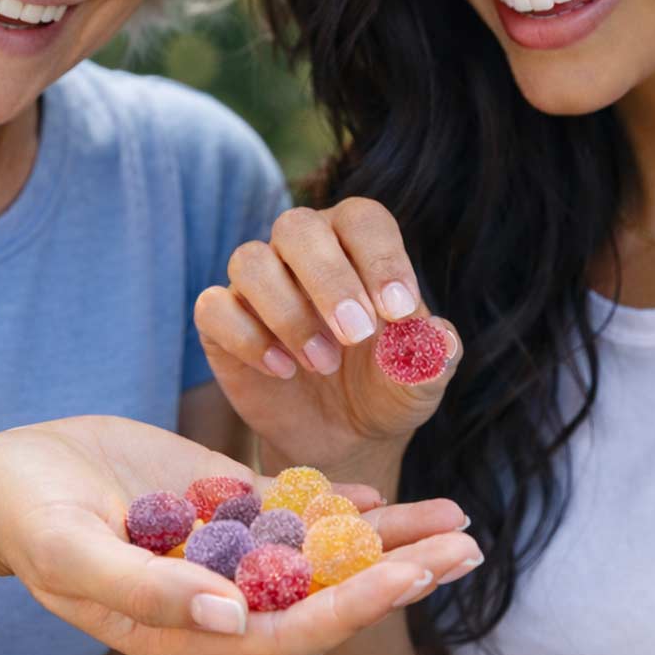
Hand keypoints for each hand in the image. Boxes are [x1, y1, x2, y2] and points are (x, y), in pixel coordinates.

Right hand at [0, 415, 479, 654]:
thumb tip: (232, 621)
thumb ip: (150, 590)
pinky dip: (337, 503)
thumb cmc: (29, 519)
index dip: (356, 603)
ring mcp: (224, 547)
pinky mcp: (217, 503)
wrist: (9, 475)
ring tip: (455, 520)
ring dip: (388, 537)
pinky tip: (383, 495)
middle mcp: (220, 593)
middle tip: (469, 543)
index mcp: (189, 626)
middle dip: (399, 570)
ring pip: (321, 549)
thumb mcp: (75, 553)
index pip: (292, 629)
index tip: (415, 572)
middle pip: (327, 591)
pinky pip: (289, 509)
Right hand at [195, 198, 461, 480]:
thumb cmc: (386, 386)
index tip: (400, 312)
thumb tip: (439, 340)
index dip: (381, 258)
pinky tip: (282, 371)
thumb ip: (433, 355)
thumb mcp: (420, 379)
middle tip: (356, 335)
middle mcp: (301, 248)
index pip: (362, 220)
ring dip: (288, 313)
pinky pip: (214, 307)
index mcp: (356, 242)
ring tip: (322, 364)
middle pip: (297, 227)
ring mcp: (257, 282)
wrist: (344, 435)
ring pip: (250, 261)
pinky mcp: (222, 319)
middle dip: (328, 280)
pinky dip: (246, 338)